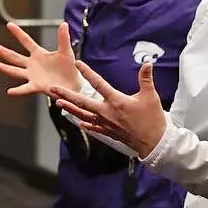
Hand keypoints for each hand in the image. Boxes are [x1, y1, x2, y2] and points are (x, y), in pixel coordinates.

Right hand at [0, 22, 80, 96]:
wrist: (74, 85)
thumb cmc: (69, 68)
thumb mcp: (66, 52)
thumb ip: (63, 39)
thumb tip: (64, 23)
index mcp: (39, 54)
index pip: (26, 41)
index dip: (18, 33)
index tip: (9, 24)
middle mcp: (32, 64)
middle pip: (15, 57)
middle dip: (4, 52)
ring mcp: (33, 75)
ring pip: (15, 71)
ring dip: (4, 68)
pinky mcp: (37, 86)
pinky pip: (26, 88)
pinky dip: (18, 90)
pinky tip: (10, 92)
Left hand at [51, 61, 167, 158]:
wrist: (154, 143)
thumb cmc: (153, 119)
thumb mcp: (150, 96)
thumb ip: (146, 79)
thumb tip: (147, 64)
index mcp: (116, 101)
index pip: (98, 83)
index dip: (87, 72)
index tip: (78, 64)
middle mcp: (107, 112)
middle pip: (82, 101)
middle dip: (65, 94)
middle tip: (52, 89)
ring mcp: (106, 123)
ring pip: (83, 115)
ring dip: (70, 108)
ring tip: (58, 103)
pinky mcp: (109, 132)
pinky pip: (93, 127)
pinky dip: (85, 124)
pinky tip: (79, 122)